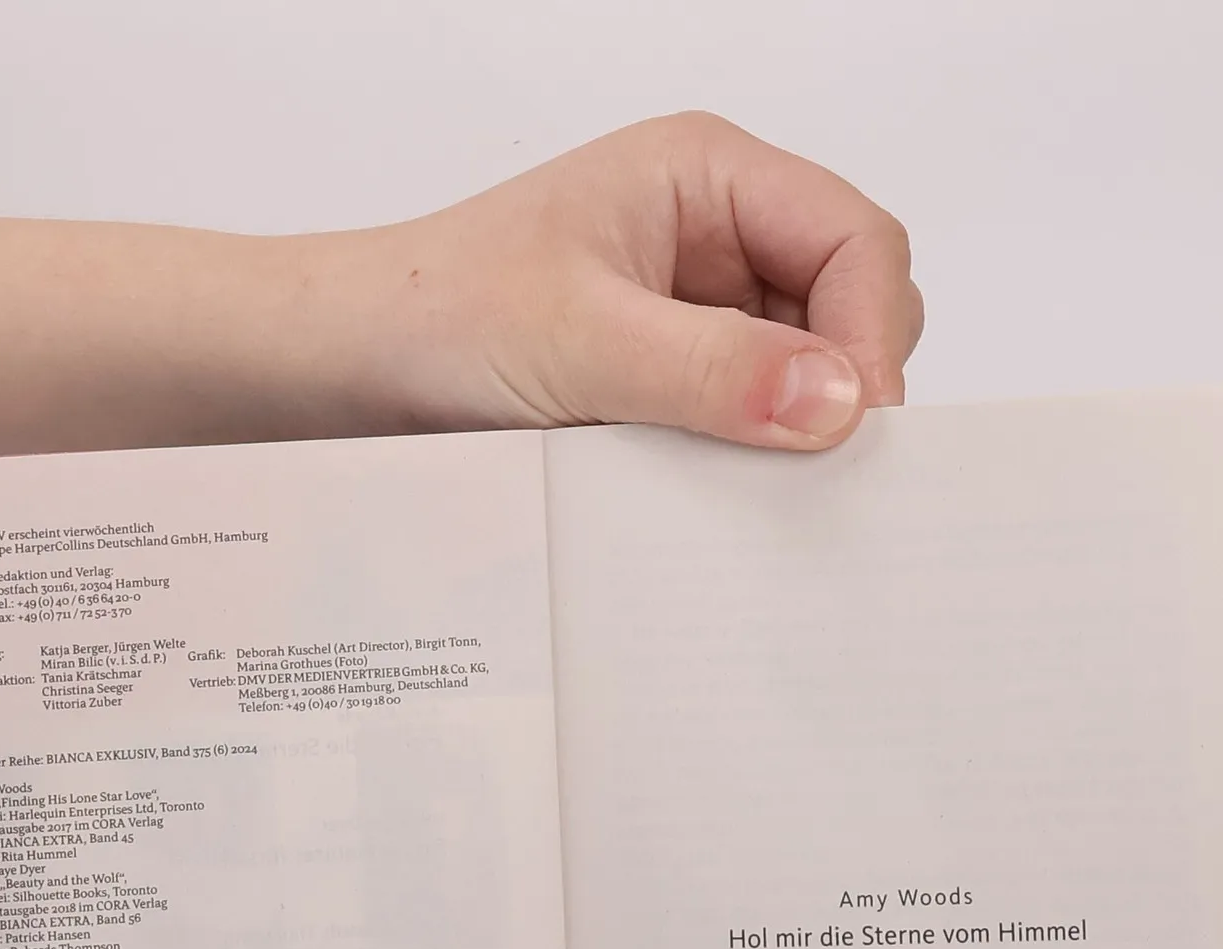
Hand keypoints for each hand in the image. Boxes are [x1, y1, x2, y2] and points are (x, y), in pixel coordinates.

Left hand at [364, 112, 922, 448]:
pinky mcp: (677, 380)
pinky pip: (753, 421)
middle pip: (852, 305)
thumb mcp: (582, 341)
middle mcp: (717, 236)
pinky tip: (718, 497)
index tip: (855, 431)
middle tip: (814, 472)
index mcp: (707, 177)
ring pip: (810, 373)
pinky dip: (752, 461)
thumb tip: (839, 402)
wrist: (351, 370)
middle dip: (844, 385)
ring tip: (750, 488)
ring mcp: (701, 311)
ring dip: (793, 432)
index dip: (871, 335)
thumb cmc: (437, 315)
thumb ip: (714, 370)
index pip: (855, 242)